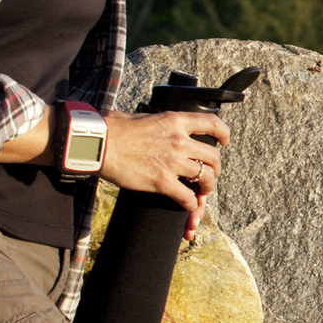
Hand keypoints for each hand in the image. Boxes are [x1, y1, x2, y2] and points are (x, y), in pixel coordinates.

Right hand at [100, 107, 230, 227]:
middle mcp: (179, 140)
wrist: (99, 144)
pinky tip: (186, 205)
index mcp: (174, 121)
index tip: (223, 141)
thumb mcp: (143, 117)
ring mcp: (172, 162)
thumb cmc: (113, 129)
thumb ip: (158, 123)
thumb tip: (157, 125)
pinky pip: (187, 197)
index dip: (223, 133)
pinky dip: (190, 204)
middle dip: (215, 170)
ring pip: (205, 179)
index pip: (211, 123)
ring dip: (205, 189)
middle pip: (213, 157)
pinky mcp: (162, 182)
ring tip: (200, 193)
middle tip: (209, 176)